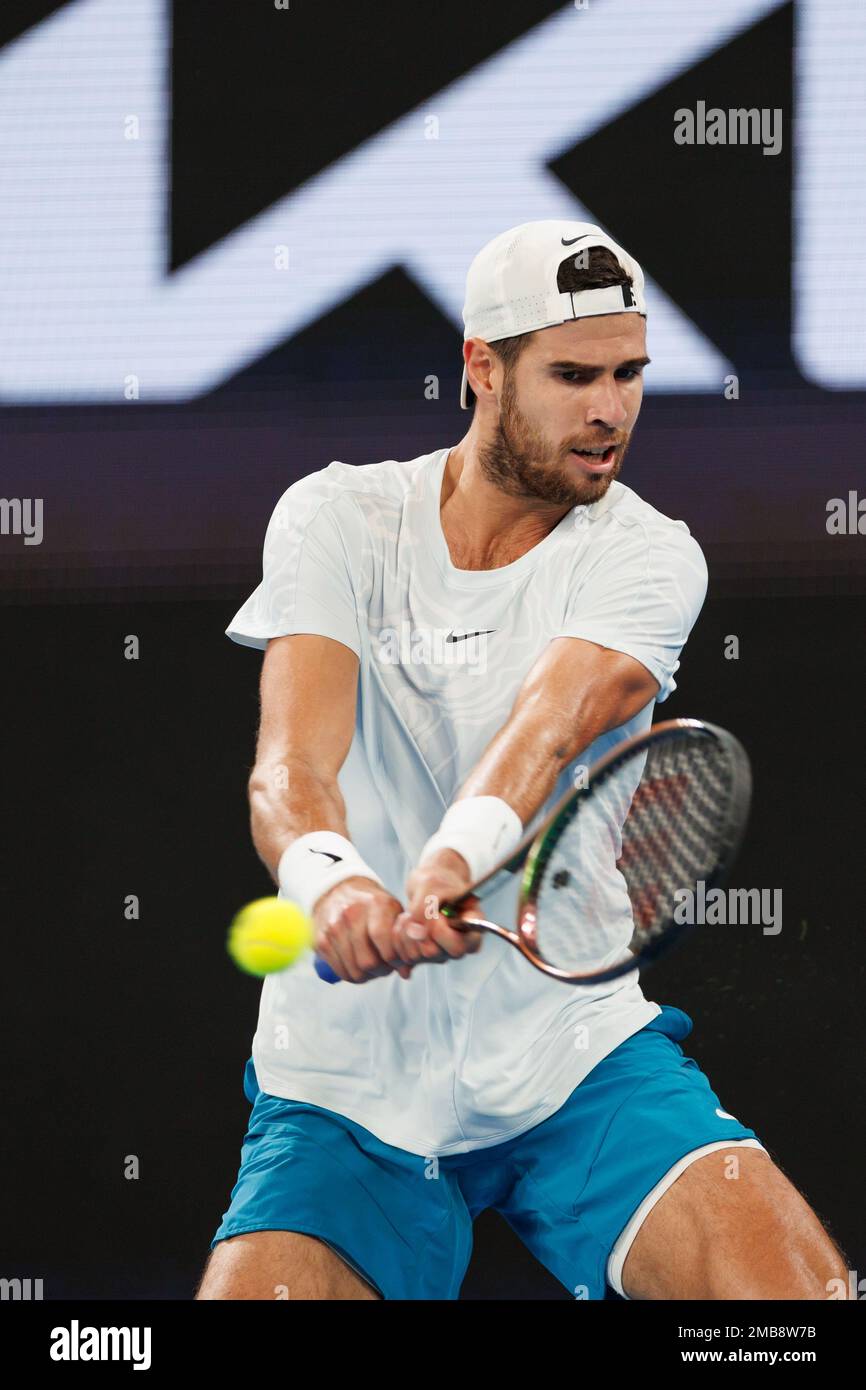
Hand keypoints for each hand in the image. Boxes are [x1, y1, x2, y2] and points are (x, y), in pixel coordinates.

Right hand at [313, 877, 410, 983]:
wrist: (340, 890)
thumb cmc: (374, 906)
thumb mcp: (393, 912)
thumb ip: (403, 940)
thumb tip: (405, 973)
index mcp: (376, 904)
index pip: (385, 943)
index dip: (394, 960)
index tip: (397, 961)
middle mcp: (352, 914)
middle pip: (368, 962)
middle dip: (380, 971)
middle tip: (385, 967)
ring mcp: (333, 927)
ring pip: (354, 971)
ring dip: (366, 976)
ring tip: (372, 967)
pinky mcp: (320, 940)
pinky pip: (340, 971)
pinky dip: (351, 974)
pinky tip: (357, 966)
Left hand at [396, 850, 483, 968]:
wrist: (431, 886)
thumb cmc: (439, 882)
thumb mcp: (432, 887)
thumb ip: (424, 910)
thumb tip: (415, 933)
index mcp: (472, 928)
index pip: (459, 946)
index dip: (441, 933)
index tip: (435, 914)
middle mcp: (459, 945)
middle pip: (434, 953)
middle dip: (419, 931)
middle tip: (418, 911)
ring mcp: (442, 953)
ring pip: (415, 955)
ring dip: (406, 931)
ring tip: (411, 913)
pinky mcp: (424, 956)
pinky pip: (404, 955)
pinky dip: (398, 936)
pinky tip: (405, 922)